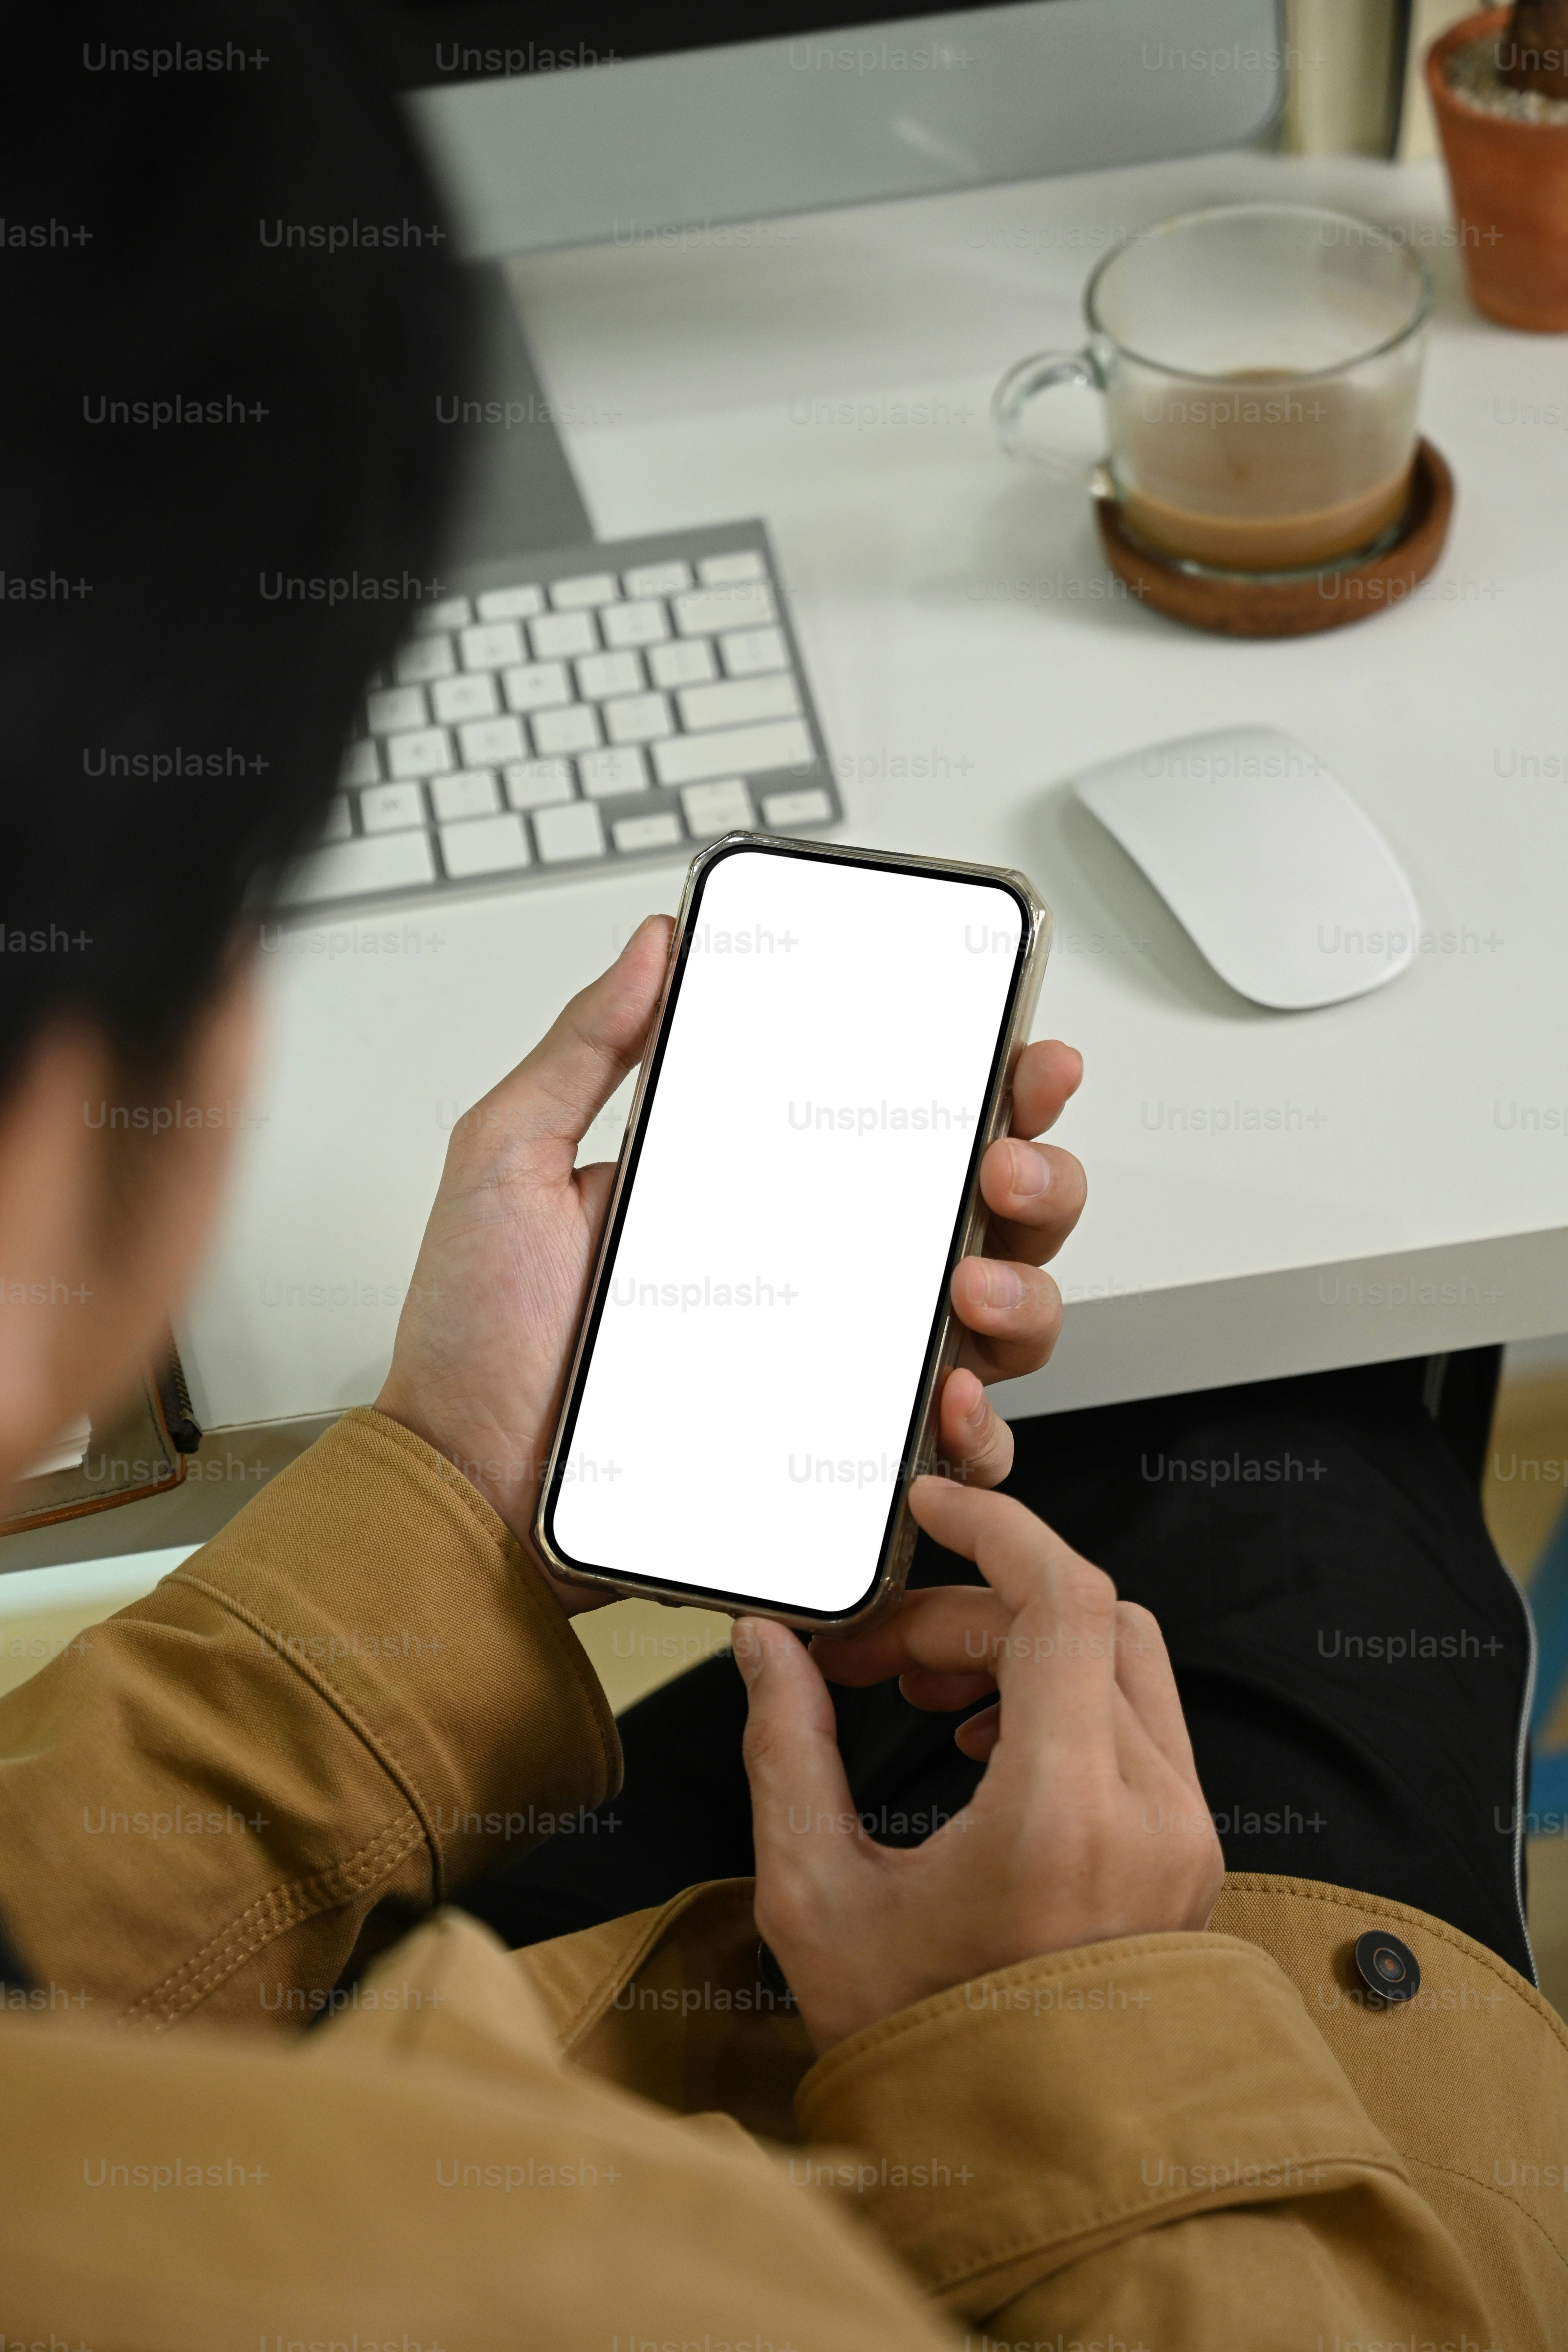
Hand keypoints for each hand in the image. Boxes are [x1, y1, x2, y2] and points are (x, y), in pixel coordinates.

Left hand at [374, 921, 1085, 1615]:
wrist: (462, 1483)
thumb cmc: (481, 1342)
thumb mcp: (511, 1163)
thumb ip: (583, 1048)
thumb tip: (652, 947)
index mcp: (771, 1198)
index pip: (916, 1129)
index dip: (996, 1089)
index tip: (1023, 1057)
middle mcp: (827, 1281)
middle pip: (995, 1220)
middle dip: (1041, 1180)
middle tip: (1001, 1166)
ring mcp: (842, 1375)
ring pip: (1001, 1329)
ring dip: (1025, 1295)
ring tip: (969, 1284)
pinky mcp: (837, 1466)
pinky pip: (951, 1457)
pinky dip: (978, 1434)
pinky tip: (947, 1400)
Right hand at [735, 1478, 1223, 2053]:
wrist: (1026, 2160)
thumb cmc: (925, 2050)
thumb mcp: (818, 1899)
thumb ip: (787, 1751)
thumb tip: (768, 1646)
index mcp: (1063, 1819)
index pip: (1065, 1600)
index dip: (997, 1529)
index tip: (930, 1509)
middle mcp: (1148, 1817)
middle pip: (1079, 1621)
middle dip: (968, 1609)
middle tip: (878, 1653)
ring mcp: (1183, 1837)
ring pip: (1119, 1662)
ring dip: (1020, 1647)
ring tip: (929, 1689)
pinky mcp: (1188, 1855)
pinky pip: (1139, 1724)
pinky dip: (1064, 1697)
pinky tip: (987, 1743)